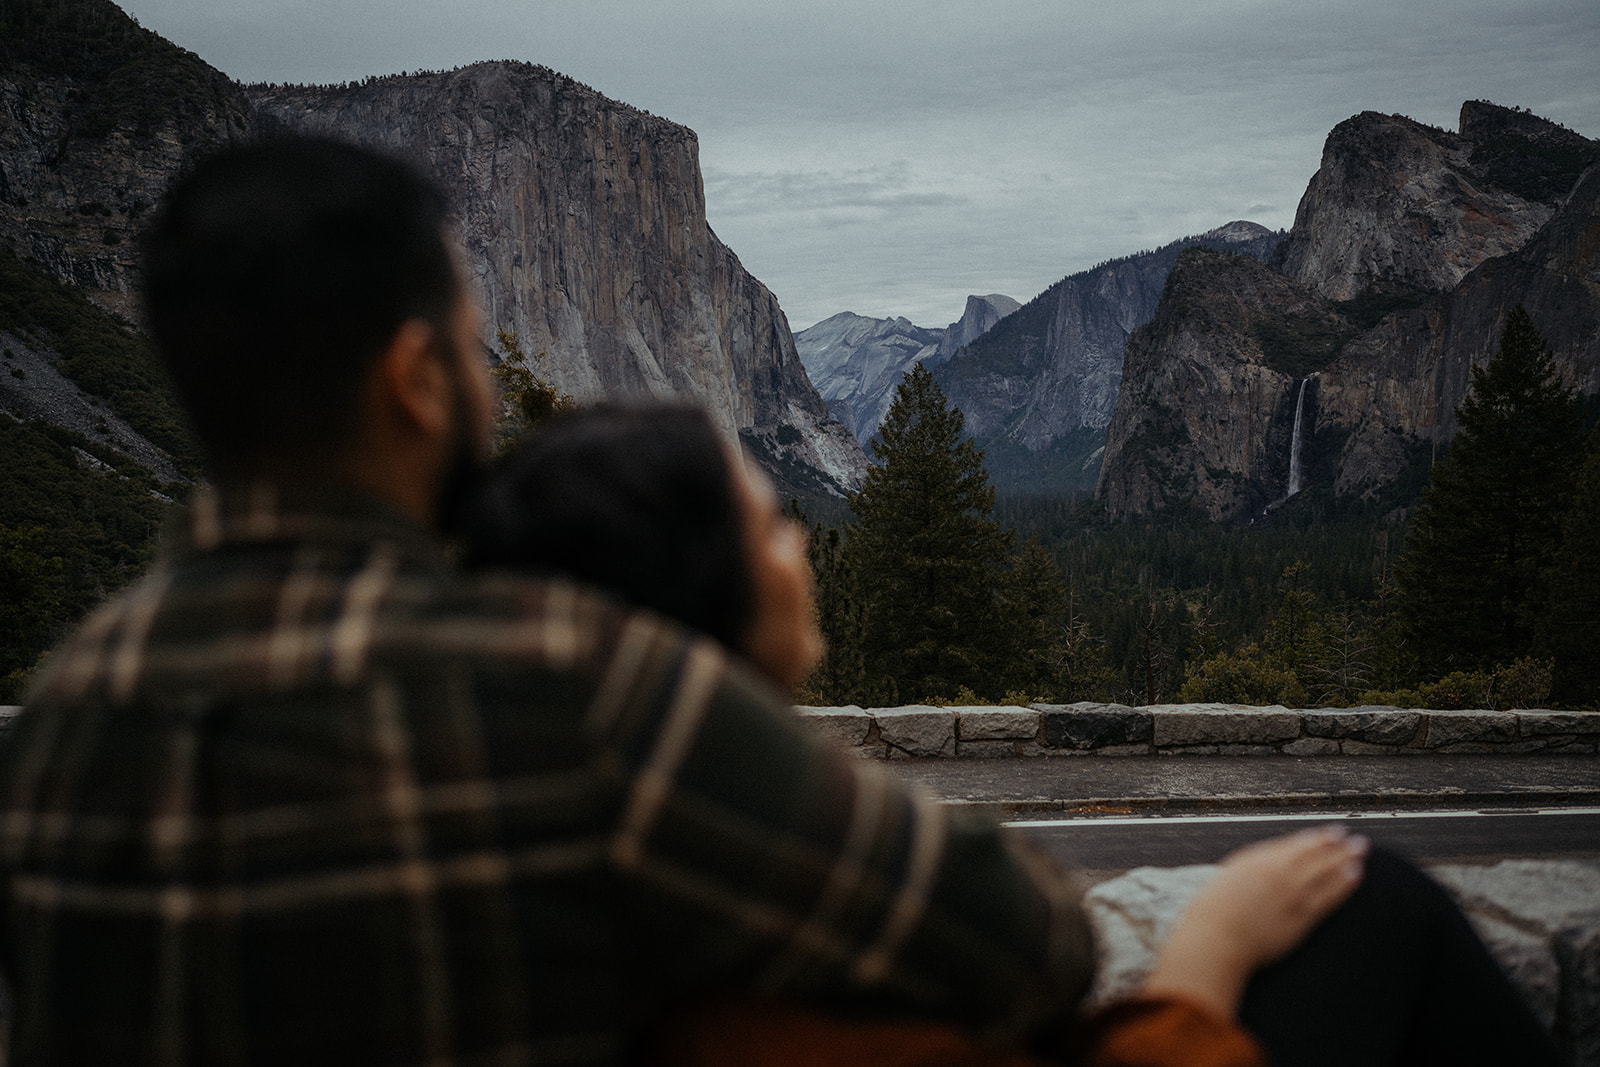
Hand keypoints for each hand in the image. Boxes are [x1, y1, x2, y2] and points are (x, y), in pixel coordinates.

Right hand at [1140, 825, 1368, 1018]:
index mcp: (1256, 861)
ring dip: (1345, 858)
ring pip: (1324, 871)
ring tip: (1360, 850)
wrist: (1214, 939)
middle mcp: (1276, 873)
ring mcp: (1289, 894)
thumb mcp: (1229, 878)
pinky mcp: (1299, 917)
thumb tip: (1269, 864)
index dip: (1315, 838)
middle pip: (1313, 854)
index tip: (1331, 831)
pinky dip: (1343, 883)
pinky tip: (1356, 874)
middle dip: (1335, 845)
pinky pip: (1327, 896)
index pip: (1294, 845)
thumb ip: (1253, 869)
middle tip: (1354, 838)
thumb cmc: (1214, 913)